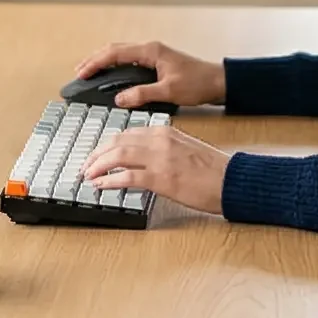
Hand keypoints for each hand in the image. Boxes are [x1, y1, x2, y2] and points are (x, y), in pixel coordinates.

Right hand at [73, 40, 226, 110]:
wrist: (218, 82)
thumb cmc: (198, 83)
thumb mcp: (169, 92)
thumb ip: (142, 94)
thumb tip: (119, 98)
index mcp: (150, 52)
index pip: (115, 54)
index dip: (95, 63)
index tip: (82, 73)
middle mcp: (150, 49)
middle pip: (114, 50)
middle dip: (95, 59)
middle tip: (79, 72)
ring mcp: (153, 54)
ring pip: (121, 53)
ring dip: (104, 61)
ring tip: (90, 72)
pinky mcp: (156, 62)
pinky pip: (129, 60)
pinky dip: (116, 66)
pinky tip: (111, 75)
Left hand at [84, 124, 230, 215]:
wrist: (231, 180)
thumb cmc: (212, 169)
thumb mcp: (183, 148)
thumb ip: (161, 148)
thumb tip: (140, 160)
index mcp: (164, 131)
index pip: (126, 133)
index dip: (107, 145)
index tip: (97, 155)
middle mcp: (159, 140)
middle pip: (116, 142)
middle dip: (96, 154)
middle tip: (86, 166)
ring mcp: (159, 159)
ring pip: (117, 156)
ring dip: (97, 166)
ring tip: (88, 176)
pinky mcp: (161, 179)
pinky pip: (127, 177)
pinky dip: (109, 181)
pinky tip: (100, 186)